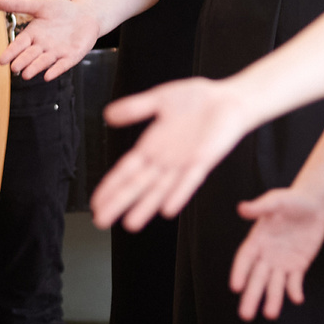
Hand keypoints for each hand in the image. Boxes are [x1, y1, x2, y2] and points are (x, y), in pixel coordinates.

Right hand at [0, 0, 101, 80]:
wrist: (86, 14)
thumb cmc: (61, 10)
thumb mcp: (39, 5)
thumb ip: (19, 5)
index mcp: (33, 34)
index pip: (19, 45)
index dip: (11, 52)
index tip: (2, 60)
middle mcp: (42, 46)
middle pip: (30, 55)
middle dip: (22, 62)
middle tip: (14, 68)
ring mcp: (56, 53)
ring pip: (43, 62)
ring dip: (35, 68)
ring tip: (26, 74)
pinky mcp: (71, 57)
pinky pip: (62, 65)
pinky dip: (55, 70)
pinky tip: (48, 76)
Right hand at [93, 77, 256, 231]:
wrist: (228, 100)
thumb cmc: (197, 100)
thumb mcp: (159, 99)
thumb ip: (135, 108)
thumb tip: (108, 115)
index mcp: (152, 146)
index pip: (125, 171)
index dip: (110, 186)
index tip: (95, 202)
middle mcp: (165, 159)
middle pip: (137, 185)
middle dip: (119, 203)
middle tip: (101, 221)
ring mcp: (183, 163)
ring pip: (160, 190)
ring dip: (146, 207)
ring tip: (131, 224)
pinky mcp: (203, 161)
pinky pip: (189, 181)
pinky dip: (179, 195)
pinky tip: (168, 209)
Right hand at [230, 188, 323, 318]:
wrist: (313, 205)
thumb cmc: (291, 200)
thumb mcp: (277, 200)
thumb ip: (261, 207)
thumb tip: (242, 208)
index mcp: (257, 240)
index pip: (245, 259)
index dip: (240, 272)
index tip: (236, 287)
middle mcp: (266, 255)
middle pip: (257, 278)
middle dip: (251, 296)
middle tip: (245, 316)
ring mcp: (281, 262)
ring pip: (275, 284)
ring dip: (272, 299)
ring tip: (270, 314)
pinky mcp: (298, 266)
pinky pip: (294, 281)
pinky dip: (294, 290)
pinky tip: (297, 298)